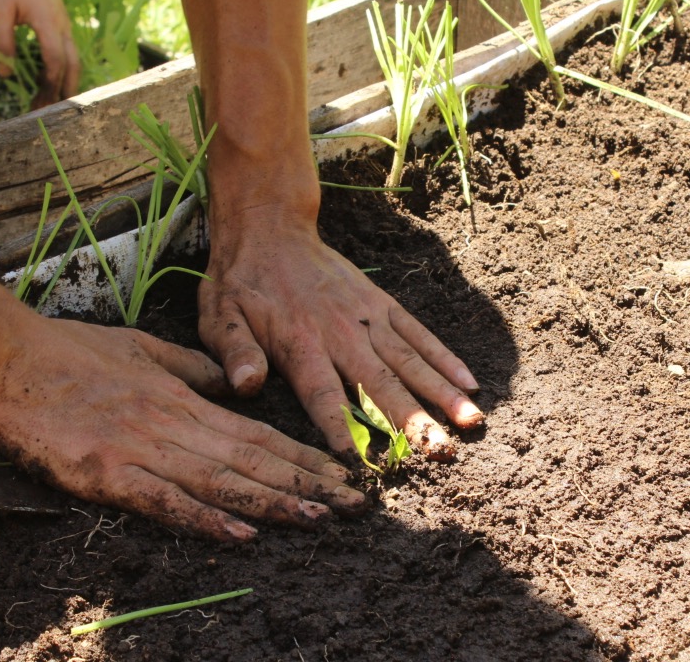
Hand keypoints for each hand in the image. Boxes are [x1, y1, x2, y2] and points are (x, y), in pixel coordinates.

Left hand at [0, 0, 79, 107]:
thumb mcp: (1, 8)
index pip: (54, 62)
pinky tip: (55, 79)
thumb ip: (3, 40)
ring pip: (74, 60)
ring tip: (57, 103)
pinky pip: (69, 52)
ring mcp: (65, 25)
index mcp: (48, 24)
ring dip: (67, 83)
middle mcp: (62, 27)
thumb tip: (3, 73)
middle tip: (50, 113)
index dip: (48, 86)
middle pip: (71, 66)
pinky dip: (65, 70)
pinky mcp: (61, 22)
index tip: (39, 105)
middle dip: (62, 91)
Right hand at [0, 317, 364, 541]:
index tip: (341, 474)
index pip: (257, 432)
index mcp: (182, 397)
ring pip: (221, 480)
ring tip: (320, 519)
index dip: (302, 456)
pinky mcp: (105, 473)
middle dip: (308, 483)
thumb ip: (189, 368)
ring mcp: (140, 449)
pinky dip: (206, 518)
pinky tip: (242, 533)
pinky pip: (164, 501)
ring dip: (274, 502)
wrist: (4, 353)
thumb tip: (227, 383)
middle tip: (356, 505)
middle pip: (253, 458)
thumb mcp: (140, 349)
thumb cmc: (67, 351)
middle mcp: (172, 423)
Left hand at [197, 221, 484, 460]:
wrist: (269, 228)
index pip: (322, 393)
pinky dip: (444, 357)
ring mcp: (367, 318)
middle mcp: (341, 334)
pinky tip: (469, 383)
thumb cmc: (239, 283)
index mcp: (298, 343)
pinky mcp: (381, 305)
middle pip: (381, 383)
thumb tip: (246, 385)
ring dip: (442, 393)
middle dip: (413, 420)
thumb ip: (235, 352)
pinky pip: (418, 333)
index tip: (361, 460)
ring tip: (470, 422)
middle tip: (441, 452)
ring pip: (410, 361)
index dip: (340, 426)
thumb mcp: (219, 317)